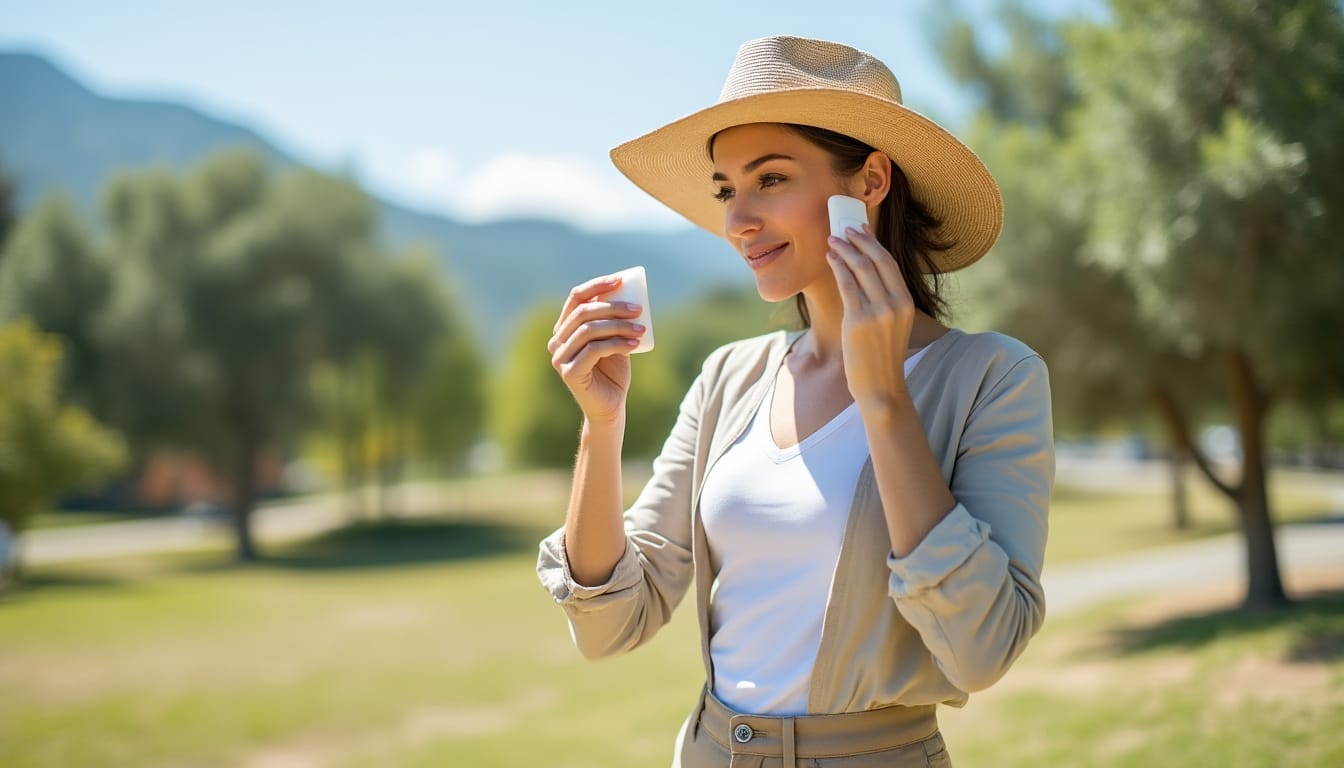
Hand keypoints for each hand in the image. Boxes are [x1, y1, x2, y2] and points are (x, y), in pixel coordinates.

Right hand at [548, 273, 647, 426]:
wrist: (611, 406)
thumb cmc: (613, 372)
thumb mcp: (614, 339)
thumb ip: (613, 320)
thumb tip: (627, 290)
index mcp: (564, 328)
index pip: (576, 298)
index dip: (597, 286)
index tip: (620, 280)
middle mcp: (557, 341)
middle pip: (583, 312)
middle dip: (613, 307)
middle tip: (638, 309)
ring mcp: (559, 357)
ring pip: (589, 330)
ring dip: (618, 325)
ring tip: (641, 328)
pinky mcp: (569, 372)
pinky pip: (594, 349)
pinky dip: (617, 343)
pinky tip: (634, 343)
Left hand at [825, 225, 915, 406]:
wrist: (881, 387)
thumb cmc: (881, 359)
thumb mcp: (892, 326)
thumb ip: (884, 303)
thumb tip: (863, 278)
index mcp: (907, 303)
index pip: (890, 264)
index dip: (874, 244)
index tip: (862, 231)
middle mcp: (896, 303)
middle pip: (877, 260)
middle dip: (859, 240)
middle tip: (844, 229)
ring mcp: (878, 311)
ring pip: (860, 269)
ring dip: (844, 250)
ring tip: (832, 240)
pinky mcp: (859, 320)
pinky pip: (847, 285)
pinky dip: (838, 267)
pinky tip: (831, 258)